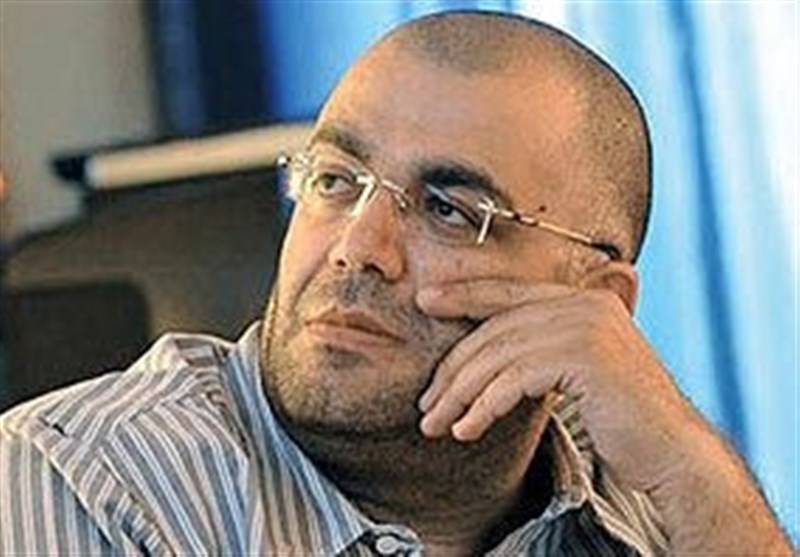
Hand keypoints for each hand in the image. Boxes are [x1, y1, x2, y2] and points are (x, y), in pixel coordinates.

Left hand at [415, 279, 793, 552]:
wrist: (673, 453)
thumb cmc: (622, 419)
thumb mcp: (576, 372)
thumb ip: (541, 351)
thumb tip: (485, 357)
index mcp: (584, 299)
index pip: (508, 291)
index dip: (463, 294)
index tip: (425, 301)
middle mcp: (586, 303)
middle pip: (496, 327)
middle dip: (453, 368)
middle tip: (426, 403)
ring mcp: (587, 325)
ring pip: (498, 355)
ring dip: (460, 394)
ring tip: (435, 424)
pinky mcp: (584, 356)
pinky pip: (513, 379)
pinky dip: (483, 407)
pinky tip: (465, 430)